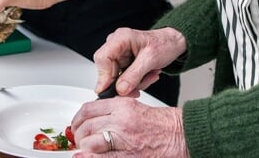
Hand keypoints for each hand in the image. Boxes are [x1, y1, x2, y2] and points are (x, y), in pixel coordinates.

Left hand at [71, 97, 187, 156]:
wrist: (182, 135)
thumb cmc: (164, 124)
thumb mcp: (136, 108)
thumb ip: (115, 111)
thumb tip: (95, 119)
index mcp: (123, 106)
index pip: (89, 109)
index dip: (77, 119)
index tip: (76, 125)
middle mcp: (122, 121)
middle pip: (87, 126)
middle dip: (79, 135)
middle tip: (80, 140)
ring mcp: (126, 139)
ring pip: (91, 142)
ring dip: (84, 147)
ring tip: (84, 151)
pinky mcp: (130, 155)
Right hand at [93, 28, 187, 97]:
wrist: (172, 44)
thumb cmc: (164, 44)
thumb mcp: (150, 60)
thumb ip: (134, 75)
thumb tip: (120, 89)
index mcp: (120, 38)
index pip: (102, 58)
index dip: (104, 76)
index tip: (110, 90)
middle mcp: (116, 45)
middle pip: (107, 71)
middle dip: (124, 83)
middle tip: (137, 89)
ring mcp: (119, 55)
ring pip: (116, 78)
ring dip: (134, 83)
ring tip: (149, 76)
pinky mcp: (123, 63)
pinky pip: (123, 79)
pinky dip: (136, 82)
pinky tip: (147, 75)